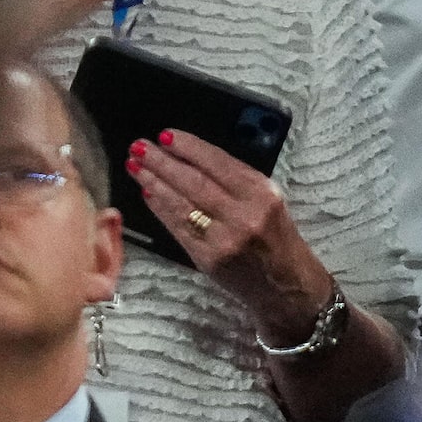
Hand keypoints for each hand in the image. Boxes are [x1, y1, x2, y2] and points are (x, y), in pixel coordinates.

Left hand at [128, 130, 335, 341]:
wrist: (286, 285)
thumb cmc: (276, 238)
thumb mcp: (268, 200)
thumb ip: (237, 180)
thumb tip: (193, 158)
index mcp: (261, 194)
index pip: (218, 162)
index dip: (188, 147)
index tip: (166, 135)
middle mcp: (243, 215)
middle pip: (194, 181)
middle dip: (163, 161)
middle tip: (140, 146)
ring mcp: (224, 239)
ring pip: (181, 203)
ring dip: (154, 182)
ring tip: (136, 166)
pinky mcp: (208, 259)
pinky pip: (178, 228)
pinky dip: (161, 209)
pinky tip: (148, 193)